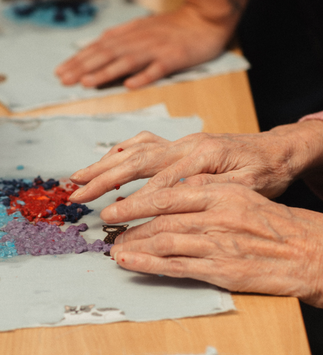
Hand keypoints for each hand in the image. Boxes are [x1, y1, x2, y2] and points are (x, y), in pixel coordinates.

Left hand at [55, 4, 228, 88]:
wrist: (205, 17)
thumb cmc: (172, 25)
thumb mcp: (142, 26)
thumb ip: (121, 35)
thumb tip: (98, 43)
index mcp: (129, 33)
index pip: (98, 47)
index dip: (78, 59)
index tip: (60, 71)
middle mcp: (138, 40)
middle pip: (107, 54)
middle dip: (82, 67)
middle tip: (63, 80)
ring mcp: (156, 49)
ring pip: (126, 61)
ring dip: (105, 72)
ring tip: (86, 82)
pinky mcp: (174, 58)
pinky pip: (157, 68)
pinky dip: (143, 76)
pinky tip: (129, 85)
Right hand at [69, 121, 322, 202]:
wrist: (276, 149)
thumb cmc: (265, 171)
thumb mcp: (247, 186)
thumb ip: (209, 189)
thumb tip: (174, 196)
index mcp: (201, 155)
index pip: (157, 182)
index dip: (131, 199)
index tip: (108, 214)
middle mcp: (184, 144)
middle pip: (136, 160)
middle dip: (103, 177)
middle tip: (78, 193)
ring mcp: (179, 141)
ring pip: (134, 149)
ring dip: (105, 162)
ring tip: (80, 175)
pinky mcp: (177, 142)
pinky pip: (143, 143)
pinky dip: (121, 151)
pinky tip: (108, 159)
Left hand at [104, 183, 322, 307]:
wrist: (309, 251)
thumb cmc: (273, 221)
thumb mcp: (240, 192)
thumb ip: (206, 190)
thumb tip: (173, 187)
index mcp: (219, 192)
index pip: (167, 192)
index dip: (136, 200)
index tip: (116, 203)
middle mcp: (216, 215)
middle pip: (160, 217)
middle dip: (129, 221)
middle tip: (109, 224)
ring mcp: (218, 243)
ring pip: (164, 240)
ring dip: (135, 243)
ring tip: (115, 246)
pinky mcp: (221, 270)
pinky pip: (177, 265)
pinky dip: (149, 263)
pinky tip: (131, 261)